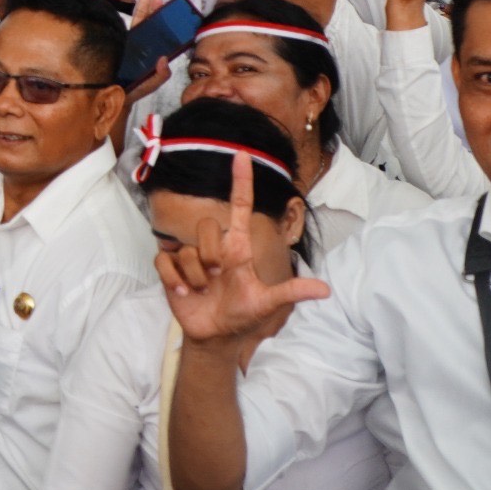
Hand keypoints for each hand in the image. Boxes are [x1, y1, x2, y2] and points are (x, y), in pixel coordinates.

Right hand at [156, 153, 333, 346]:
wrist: (214, 336)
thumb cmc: (242, 314)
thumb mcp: (267, 304)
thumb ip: (292, 293)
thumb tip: (325, 290)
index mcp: (238, 248)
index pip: (240, 207)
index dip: (241, 181)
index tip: (242, 154)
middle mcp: (214, 247)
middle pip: (207, 226)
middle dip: (211, 255)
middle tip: (218, 278)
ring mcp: (191, 257)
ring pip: (186, 249)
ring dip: (195, 275)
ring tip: (203, 290)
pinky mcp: (171, 270)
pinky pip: (165, 260)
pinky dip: (174, 279)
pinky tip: (184, 293)